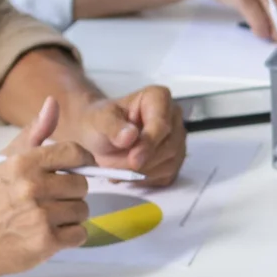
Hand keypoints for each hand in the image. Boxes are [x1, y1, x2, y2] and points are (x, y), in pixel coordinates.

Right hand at [0, 97, 89, 276]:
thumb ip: (33, 133)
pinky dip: (70, 236)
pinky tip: (51, 233)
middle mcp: (32, 187)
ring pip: (82, 210)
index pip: (74, 152)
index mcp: (23, 164)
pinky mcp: (46, 242)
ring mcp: (41, 216)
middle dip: (71, 192)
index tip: (80, 168)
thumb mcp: (5, 161)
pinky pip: (80, 234)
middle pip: (82, 184)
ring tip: (48, 217)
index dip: (83, 160)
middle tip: (53, 199)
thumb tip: (53, 104)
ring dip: (71, 216)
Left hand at [70, 84, 186, 186]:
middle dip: (141, 161)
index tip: (134, 159)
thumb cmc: (101, 122)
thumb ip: (112, 126)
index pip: (162, 124)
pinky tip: (128, 171)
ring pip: (169, 164)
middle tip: (113, 167)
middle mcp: (173, 117)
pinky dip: (145, 179)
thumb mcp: (99, 120)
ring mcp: (177, 140)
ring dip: (141, 172)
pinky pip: (166, 175)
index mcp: (158, 98)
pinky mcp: (175, 160)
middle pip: (168, 147)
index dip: (149, 144)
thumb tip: (130, 136)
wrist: (99, 135)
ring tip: (116, 167)